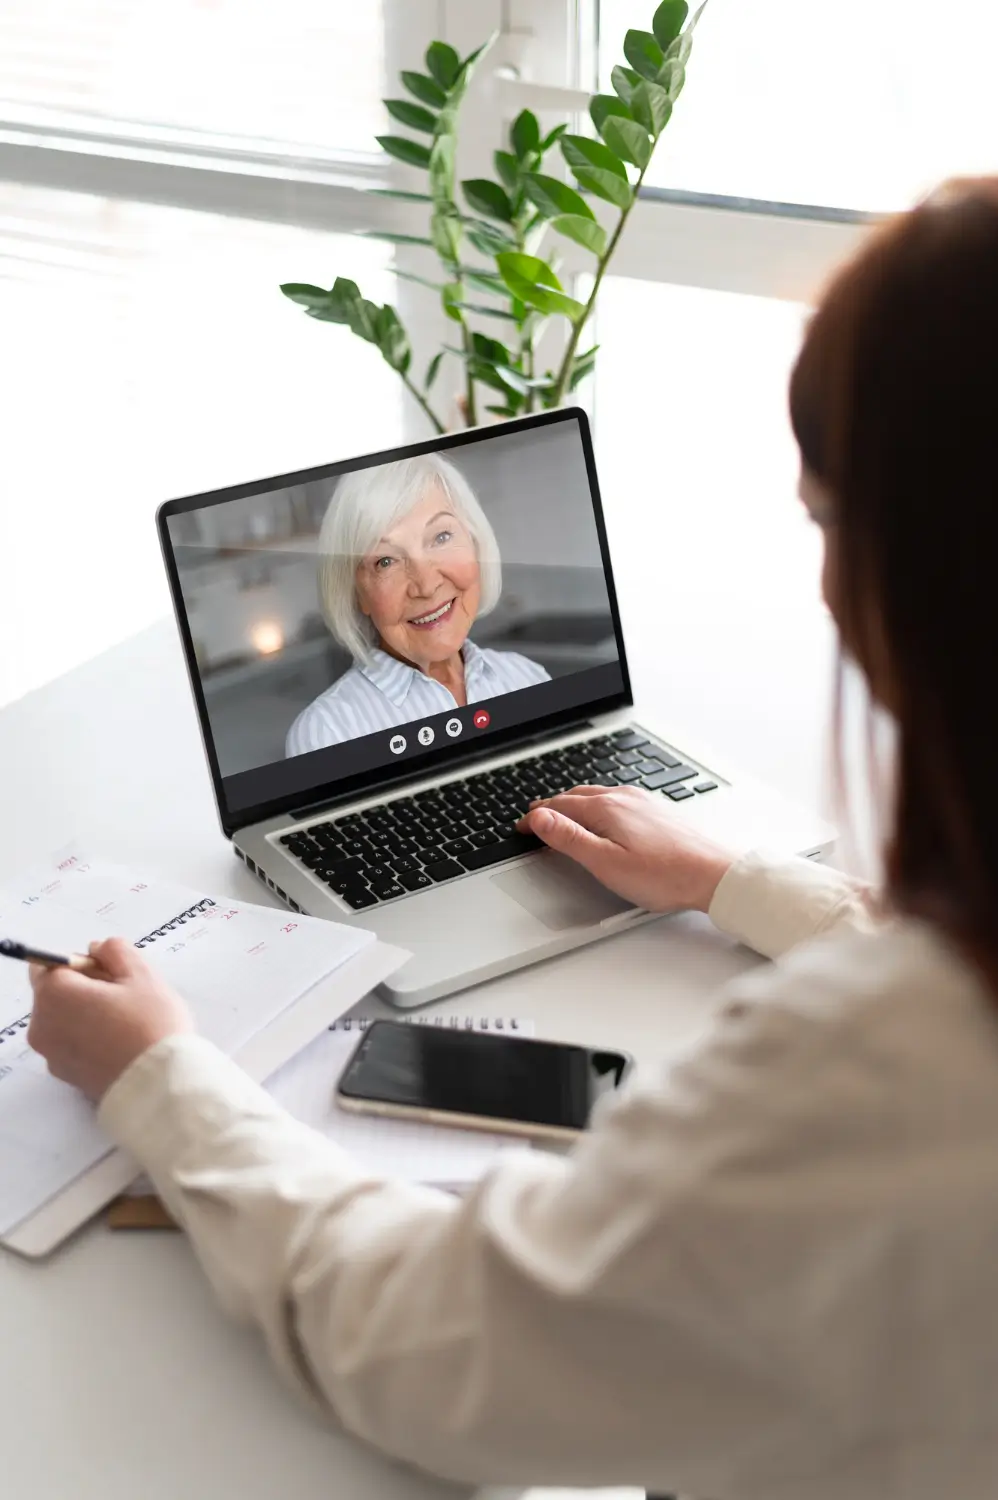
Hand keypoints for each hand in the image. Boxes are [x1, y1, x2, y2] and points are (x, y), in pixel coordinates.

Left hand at [28, 938, 193, 1101]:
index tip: (113, 974)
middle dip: (84, 988)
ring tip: (127, 1022)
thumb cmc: (151, 1026)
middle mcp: (41, 1025)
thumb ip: (115, 950)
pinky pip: (71, 1044)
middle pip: (55, 992)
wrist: (160, 1086)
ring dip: (87, 1013)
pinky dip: (88, 1037)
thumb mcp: (142, 974)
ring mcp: (51, 1055)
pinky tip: (120, 1043)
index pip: (53, 964)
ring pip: (64, 1019)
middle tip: (126, 996)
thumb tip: (96, 949)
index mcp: (53, 995)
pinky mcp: (65, 1076)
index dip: (83, 963)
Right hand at [520, 785, 735, 914]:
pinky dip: (598, 806)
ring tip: (564, 814)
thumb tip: (539, 817)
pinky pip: (618, 800)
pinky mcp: (658, 810)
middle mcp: (624, 798)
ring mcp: (644, 802)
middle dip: (553, 807)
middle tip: (537, 819)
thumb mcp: (605, 862)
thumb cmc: (665, 874)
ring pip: (598, 795)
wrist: (716, 873)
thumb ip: (569, 838)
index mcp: (607, 808)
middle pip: (577, 796)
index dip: (536, 818)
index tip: (522, 827)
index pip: (559, 807)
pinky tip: (605, 817)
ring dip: (576, 803)